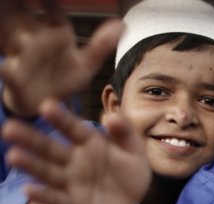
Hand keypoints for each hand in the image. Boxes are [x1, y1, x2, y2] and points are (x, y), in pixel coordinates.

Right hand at [0, 1, 122, 117]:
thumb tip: (122, 24)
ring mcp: (21, 56)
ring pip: (12, 38)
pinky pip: (7, 70)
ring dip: (11, 31)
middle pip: (24, 15)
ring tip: (19, 36)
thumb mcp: (86, 63)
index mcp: (55, 31)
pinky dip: (6, 68)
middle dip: (20, 8)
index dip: (50, 0)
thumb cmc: (65, 77)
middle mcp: (34, 38)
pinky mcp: (14, 77)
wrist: (45, 104)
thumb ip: (101, 45)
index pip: (52, 7)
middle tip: (25, 3)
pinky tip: (6, 67)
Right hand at [3, 99, 150, 203]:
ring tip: (13, 156)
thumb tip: (112, 115)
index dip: (62, 118)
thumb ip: (126, 133)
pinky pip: (57, 200)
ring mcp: (71, 183)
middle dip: (31, 139)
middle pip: (50, 148)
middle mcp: (75, 161)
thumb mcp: (134, 151)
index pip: (73, 129)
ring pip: (48, 172)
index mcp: (89, 143)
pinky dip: (43, 196)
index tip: (47, 105)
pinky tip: (28, 190)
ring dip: (31, 165)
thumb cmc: (129, 172)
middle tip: (9, 127)